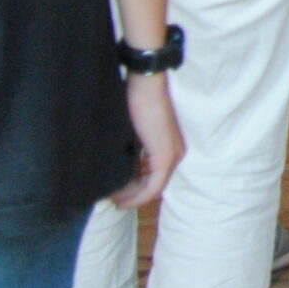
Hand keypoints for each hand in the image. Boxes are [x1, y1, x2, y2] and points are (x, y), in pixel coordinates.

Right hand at [112, 71, 184, 208]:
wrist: (146, 86)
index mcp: (169, 148)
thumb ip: (132, 152)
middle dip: (133, 196)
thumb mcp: (134, 134)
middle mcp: (175, 154)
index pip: (155, 178)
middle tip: (113, 201)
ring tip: (114, 200)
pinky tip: (122, 199)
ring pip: (154, 188)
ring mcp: (172, 156)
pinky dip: (139, 196)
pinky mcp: (165, 157)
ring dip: (134, 197)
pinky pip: (154, 186)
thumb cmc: (136, 104)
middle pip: (154, 185)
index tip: (117, 195)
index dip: (136, 190)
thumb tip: (119, 169)